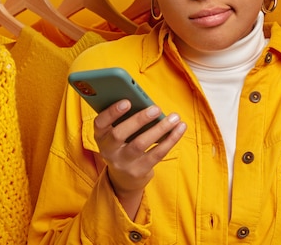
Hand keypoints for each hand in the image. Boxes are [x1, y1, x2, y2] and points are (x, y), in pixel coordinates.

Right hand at [93, 100, 185, 218]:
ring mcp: (123, 163)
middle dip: (139, 120)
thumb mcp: (117, 133)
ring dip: (160, 128)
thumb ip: (125, 119)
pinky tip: (180, 128)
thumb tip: (146, 103)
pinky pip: (157, 154)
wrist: (123, 178)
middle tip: (156, 108)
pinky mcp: (139, 171)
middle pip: (119, 134)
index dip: (112, 112)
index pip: (100, 123)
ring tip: (174, 117)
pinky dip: (171, 139)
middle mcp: (108, 151)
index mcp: (101, 136)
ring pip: (140, 144)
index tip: (127, 101)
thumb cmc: (123, 144)